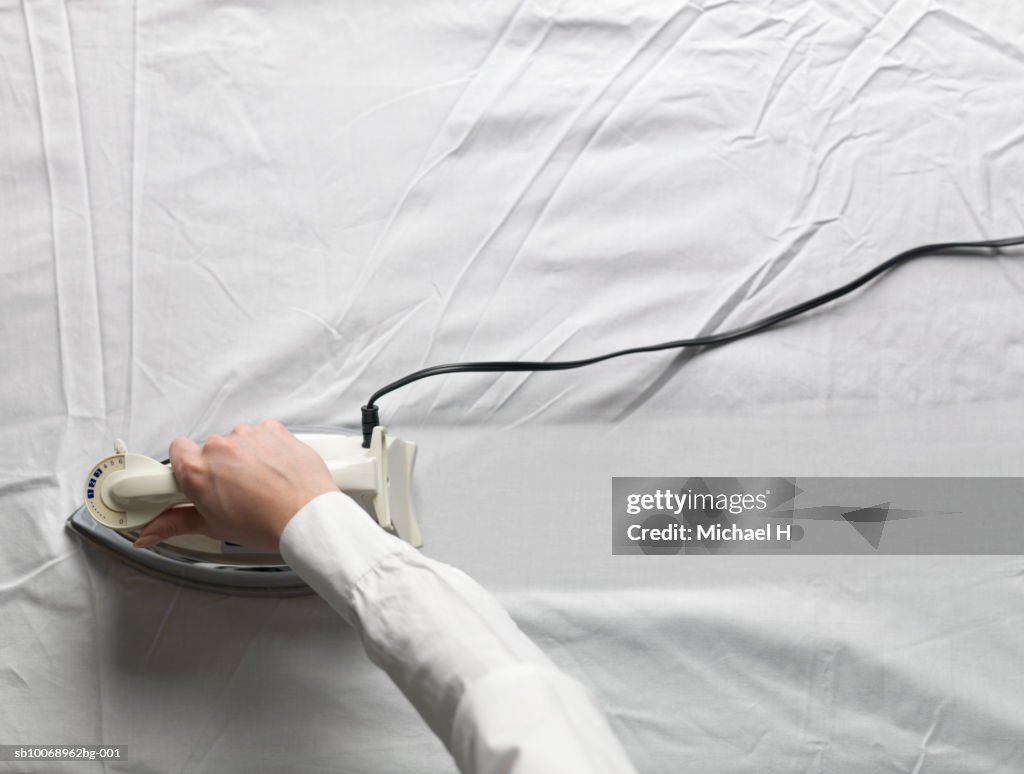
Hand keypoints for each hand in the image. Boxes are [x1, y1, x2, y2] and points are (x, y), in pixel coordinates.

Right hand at [134, 420, 337, 551]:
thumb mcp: (213, 527)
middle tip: (235, 491)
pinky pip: (263, 435)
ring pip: (238, 442)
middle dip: (220, 467)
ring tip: (261, 484)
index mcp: (197, 470)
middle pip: (210, 449)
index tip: (195, 477)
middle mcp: (219, 447)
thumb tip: (149, 533)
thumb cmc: (265, 524)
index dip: (186, 465)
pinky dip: (267, 449)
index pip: (176, 451)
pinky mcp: (273, 429)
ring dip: (245, 457)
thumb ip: (174, 523)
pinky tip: (275, 470)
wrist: (308, 516)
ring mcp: (247, 435)